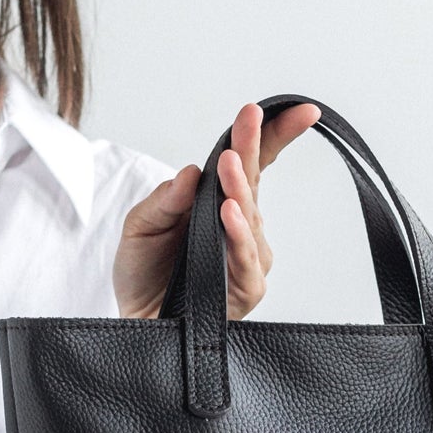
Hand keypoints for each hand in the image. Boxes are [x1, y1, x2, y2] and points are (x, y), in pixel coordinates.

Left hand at [113, 101, 321, 319]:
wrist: (134, 323)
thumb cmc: (143, 273)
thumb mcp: (140, 226)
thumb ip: (164, 200)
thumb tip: (189, 171)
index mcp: (218, 203)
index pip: (252, 163)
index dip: (273, 135)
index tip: (297, 110)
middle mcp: (240, 227)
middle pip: (252, 181)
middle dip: (252, 146)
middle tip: (249, 118)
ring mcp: (246, 258)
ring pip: (250, 218)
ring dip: (239, 189)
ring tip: (230, 163)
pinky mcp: (244, 289)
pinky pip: (245, 260)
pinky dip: (239, 235)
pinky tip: (231, 214)